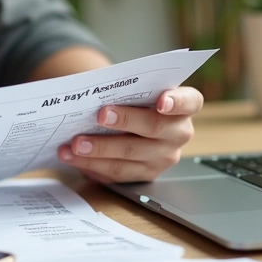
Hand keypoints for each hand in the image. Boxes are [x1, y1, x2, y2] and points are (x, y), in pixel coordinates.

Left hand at [57, 86, 203, 182]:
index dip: (177, 102)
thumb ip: (127, 87)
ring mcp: (163, 158)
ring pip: (131, 155)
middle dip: (125, 121)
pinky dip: (91, 164)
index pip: (190, 102)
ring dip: (100, 149)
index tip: (162, 101)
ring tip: (75, 143)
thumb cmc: (133, 100)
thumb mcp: (135, 89)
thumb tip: (93, 87)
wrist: (129, 123)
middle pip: (155, 128)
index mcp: (183, 106)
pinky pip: (116, 173)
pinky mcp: (144, 175)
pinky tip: (72, 156)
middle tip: (100, 116)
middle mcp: (178, 133)